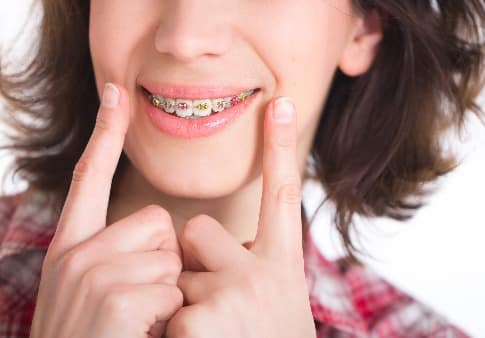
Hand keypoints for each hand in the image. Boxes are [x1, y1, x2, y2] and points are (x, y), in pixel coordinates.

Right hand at [30, 83, 182, 337]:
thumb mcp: (95, 292)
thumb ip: (119, 256)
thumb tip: (162, 234)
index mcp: (71, 247)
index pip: (90, 177)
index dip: (105, 134)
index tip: (117, 93)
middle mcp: (75, 253)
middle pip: (157, 222)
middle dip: (162, 262)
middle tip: (141, 300)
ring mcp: (91, 274)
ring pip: (169, 257)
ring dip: (167, 294)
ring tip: (139, 323)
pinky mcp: (113, 299)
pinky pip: (172, 290)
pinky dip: (168, 318)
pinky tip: (142, 335)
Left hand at [165, 97, 316, 337]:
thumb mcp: (274, 298)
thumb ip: (251, 261)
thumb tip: (205, 238)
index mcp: (283, 263)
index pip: (282, 193)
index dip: (281, 147)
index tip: (281, 104)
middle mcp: (265, 270)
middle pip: (197, 230)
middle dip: (195, 261)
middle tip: (217, 304)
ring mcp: (235, 294)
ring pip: (175, 271)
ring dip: (181, 300)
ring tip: (211, 333)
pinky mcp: (203, 320)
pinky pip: (165, 307)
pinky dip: (170, 332)